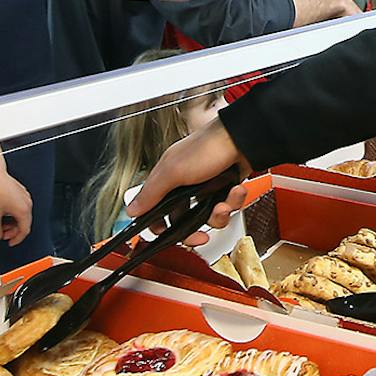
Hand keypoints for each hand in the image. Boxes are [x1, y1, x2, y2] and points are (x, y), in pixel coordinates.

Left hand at [0, 166, 32, 246]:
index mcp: (23, 211)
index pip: (24, 231)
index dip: (16, 239)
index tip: (10, 243)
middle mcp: (27, 205)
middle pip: (24, 224)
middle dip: (13, 231)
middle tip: (3, 234)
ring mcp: (26, 199)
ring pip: (22, 216)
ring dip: (13, 223)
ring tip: (2, 223)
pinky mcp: (22, 194)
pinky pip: (21, 208)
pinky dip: (14, 215)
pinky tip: (5, 214)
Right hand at [126, 118, 251, 244]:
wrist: (243, 138)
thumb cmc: (208, 146)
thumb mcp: (174, 171)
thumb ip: (152, 192)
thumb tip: (132, 210)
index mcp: (168, 180)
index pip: (156, 211)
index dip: (161, 227)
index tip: (168, 236)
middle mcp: (185, 185)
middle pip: (184, 221)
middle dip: (195, 229)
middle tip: (201, 234)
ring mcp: (206, 188)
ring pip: (209, 217)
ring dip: (218, 215)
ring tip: (223, 203)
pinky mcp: (224, 189)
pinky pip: (226, 207)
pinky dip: (233, 201)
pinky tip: (234, 190)